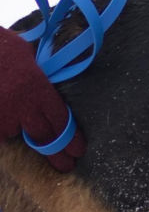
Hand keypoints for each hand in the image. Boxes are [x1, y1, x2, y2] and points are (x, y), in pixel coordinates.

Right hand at [0, 27, 85, 171]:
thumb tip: (49, 88)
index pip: (60, 120)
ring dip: (16, 128)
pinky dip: (1, 125)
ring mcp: (1, 115)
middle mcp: (21, 106)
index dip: (70, 138)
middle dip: (55, 152)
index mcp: (37, 89)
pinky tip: (2, 108)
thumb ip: (40, 76)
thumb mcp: (28, 56)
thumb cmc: (0, 46)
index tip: (78, 151)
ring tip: (11, 107)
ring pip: (13, 133)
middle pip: (42, 136)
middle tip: (65, 165)